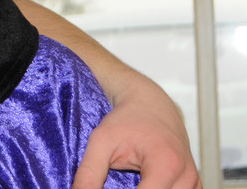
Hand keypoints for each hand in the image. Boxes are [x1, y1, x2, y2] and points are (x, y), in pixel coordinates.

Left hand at [72, 77, 200, 188]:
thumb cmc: (126, 120)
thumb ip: (89, 173)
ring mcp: (193, 182)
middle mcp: (186, 176)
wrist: (151, 104)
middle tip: (116, 183)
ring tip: (128, 182)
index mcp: (166, 164)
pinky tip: (140, 185)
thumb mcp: (101, 141)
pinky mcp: (194, 186)